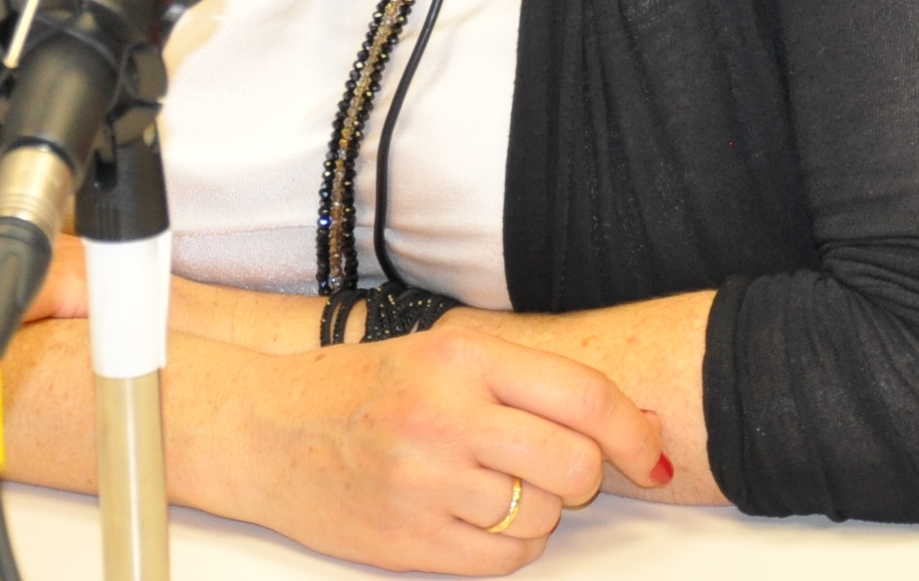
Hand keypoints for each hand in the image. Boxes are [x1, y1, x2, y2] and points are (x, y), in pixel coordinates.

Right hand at [203, 328, 673, 573]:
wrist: (267, 430)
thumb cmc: (363, 390)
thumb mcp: (443, 358)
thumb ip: (528, 382)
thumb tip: (636, 424)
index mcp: (461, 359)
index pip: (585, 397)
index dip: (635, 433)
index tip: (652, 454)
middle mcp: (445, 416)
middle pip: (575, 465)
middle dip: (583, 476)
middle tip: (554, 469)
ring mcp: (425, 482)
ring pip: (541, 517)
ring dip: (536, 511)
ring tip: (489, 486)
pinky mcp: (409, 540)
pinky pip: (504, 560)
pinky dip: (507, 546)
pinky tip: (472, 517)